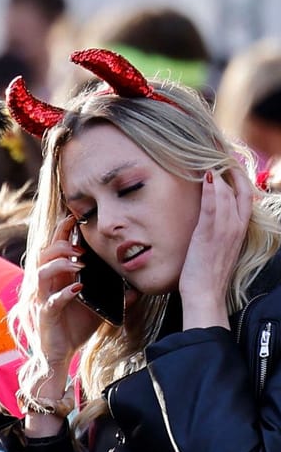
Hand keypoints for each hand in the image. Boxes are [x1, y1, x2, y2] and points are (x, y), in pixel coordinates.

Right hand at [28, 215, 102, 366]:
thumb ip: (116, 295)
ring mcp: (43, 299)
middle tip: (82, 247)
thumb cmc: (75, 328)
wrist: (59, 355)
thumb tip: (138, 288)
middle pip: (44, 254)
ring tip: (79, 264)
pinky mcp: (45, 315)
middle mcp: (47, 285)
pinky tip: (79, 289)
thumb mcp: (99, 306)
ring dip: (60, 264)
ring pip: (41, 273)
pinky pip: (51, 300)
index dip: (62, 231)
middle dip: (61, 244)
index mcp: (57, 278)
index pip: (54, 247)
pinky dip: (65, 293)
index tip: (76, 218)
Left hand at [178, 168, 251, 329]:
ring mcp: (223, 232)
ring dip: (219, 177)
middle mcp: (235, 228)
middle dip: (230, 172)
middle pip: (238, 192)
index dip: (239, 179)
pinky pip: (212, 210)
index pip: (245, 197)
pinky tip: (207, 179)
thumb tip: (211, 219)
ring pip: (226, 197)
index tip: (230, 165)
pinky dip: (211, 193)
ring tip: (209, 161)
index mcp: (239, 231)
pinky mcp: (208, 237)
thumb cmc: (208, 274)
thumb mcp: (219, 248)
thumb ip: (219, 231)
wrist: (205, 294)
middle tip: (217, 157)